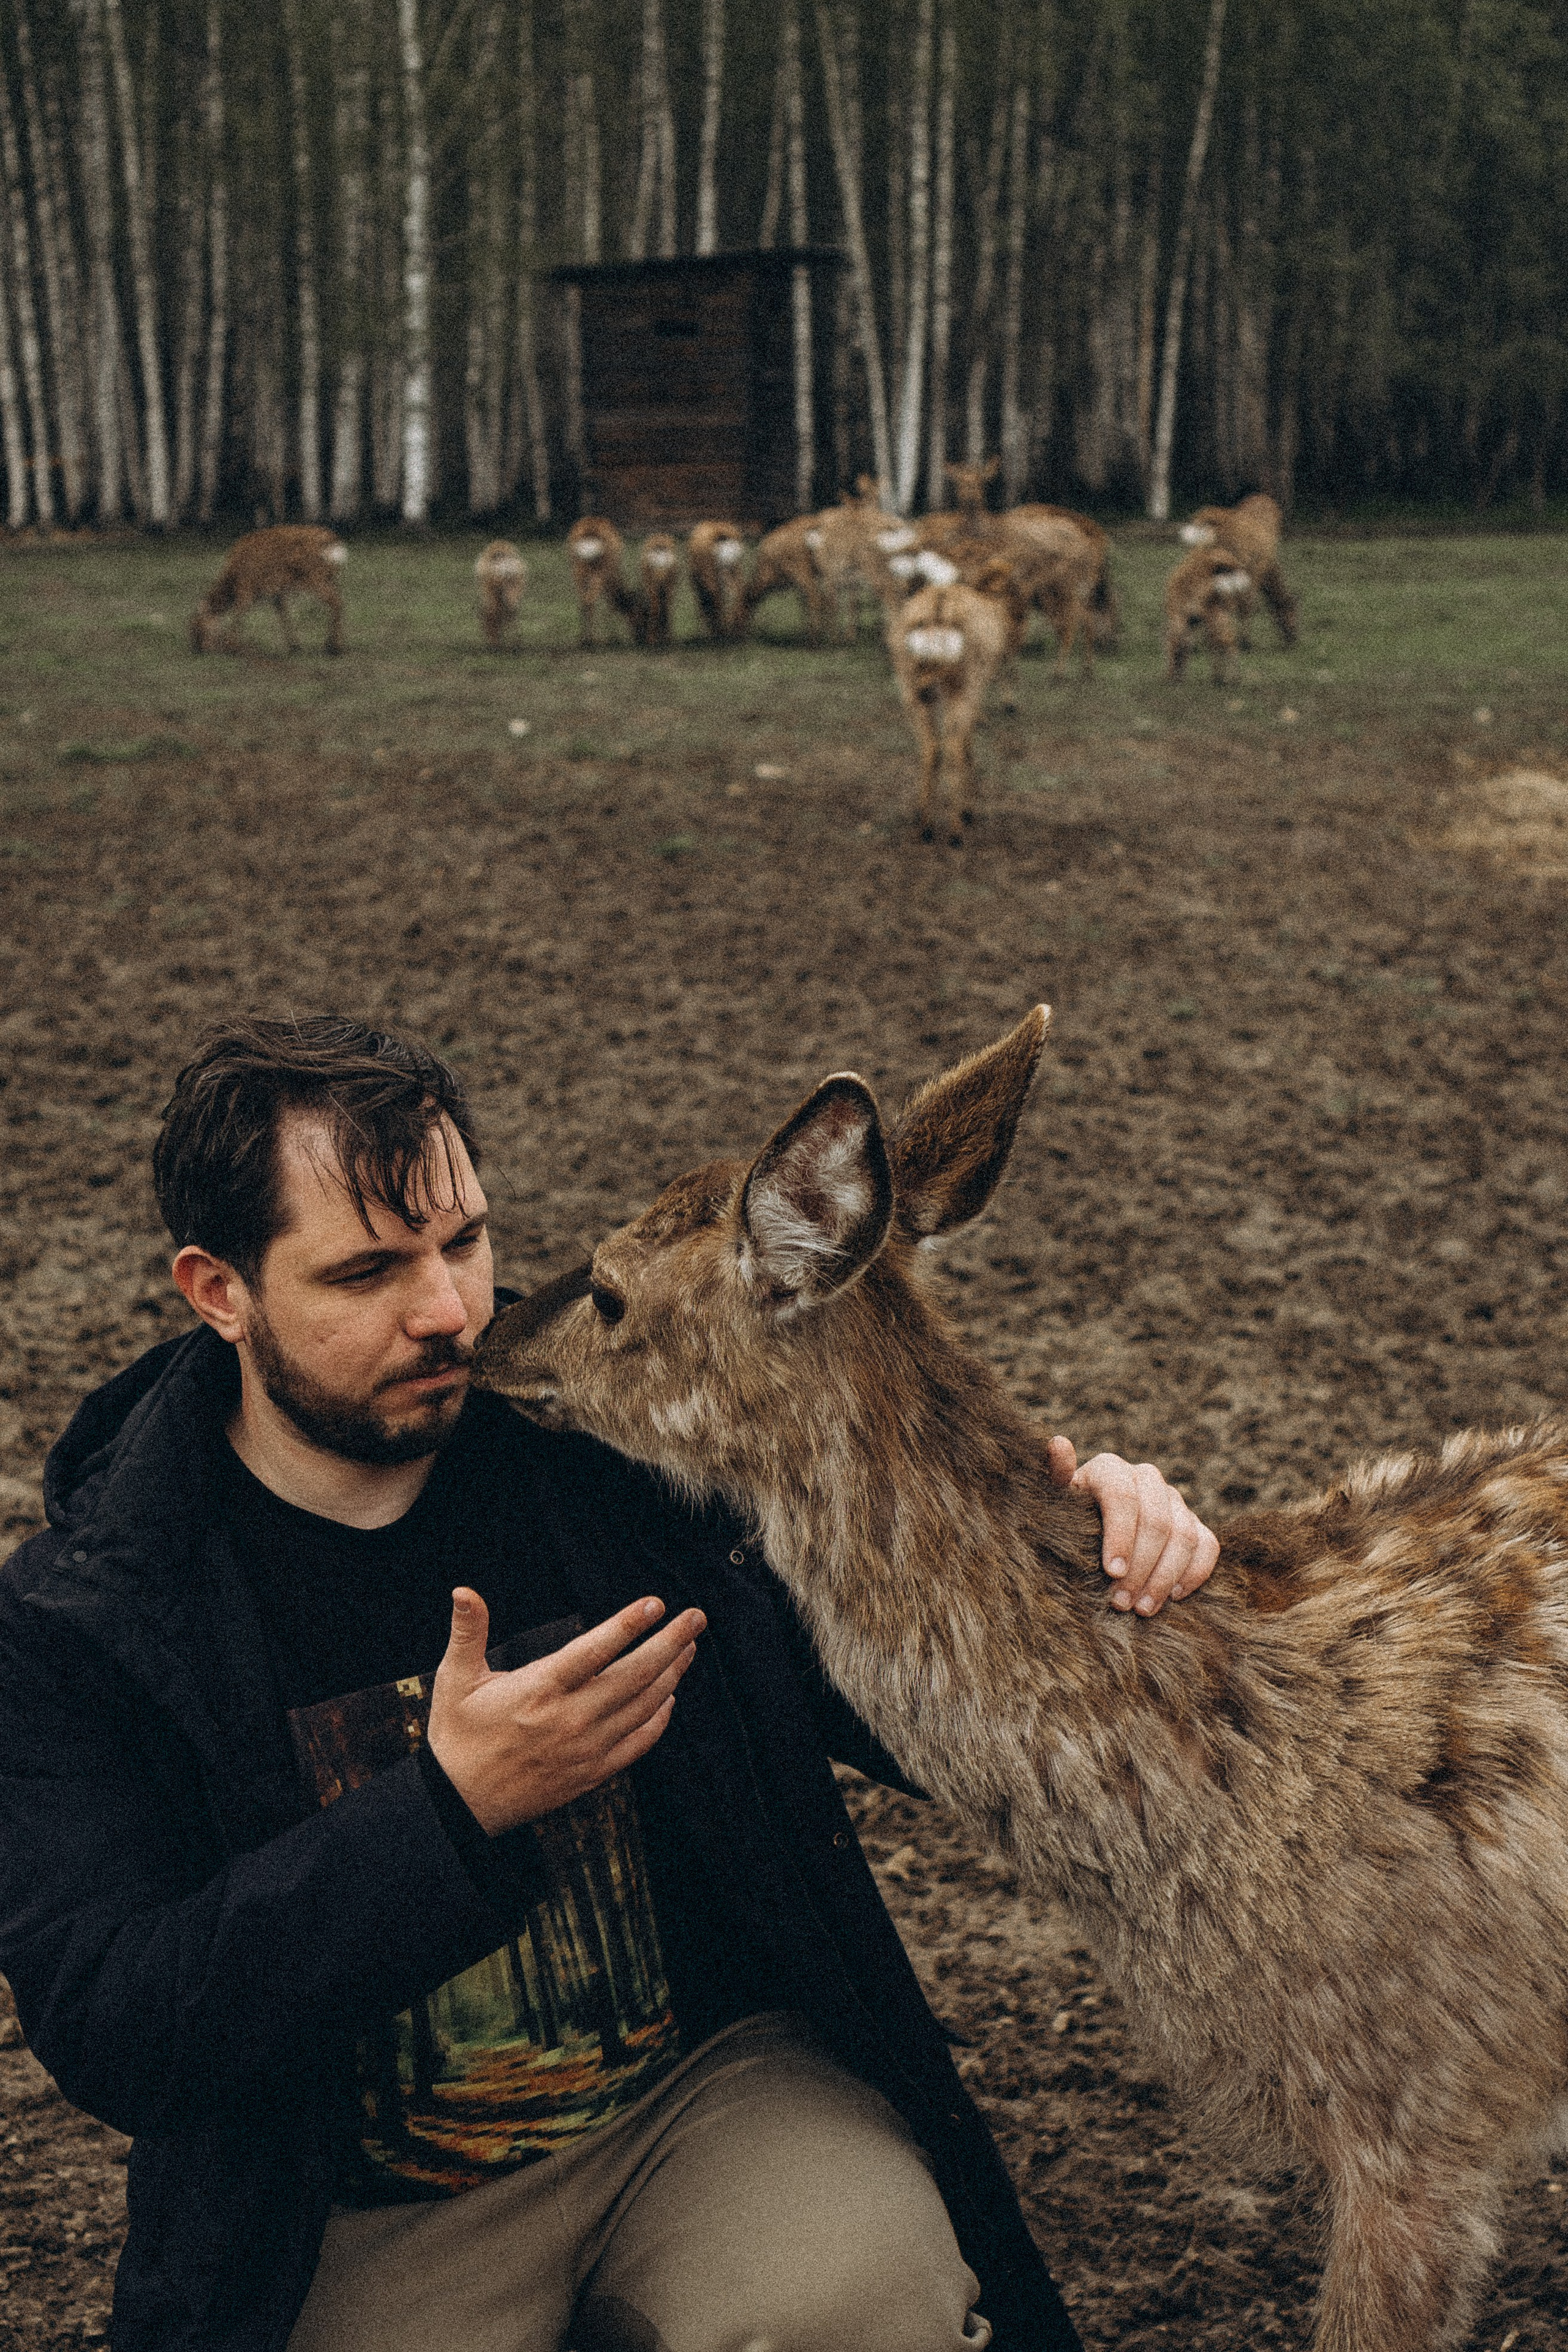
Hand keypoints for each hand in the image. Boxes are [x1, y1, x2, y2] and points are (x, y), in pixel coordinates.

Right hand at [427, 1588, 705, 1834]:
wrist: (460, 1806)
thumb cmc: (457, 1736)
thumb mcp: (454, 1680)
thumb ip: (467, 1632)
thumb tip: (463, 1590)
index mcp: (538, 1690)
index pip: (593, 1651)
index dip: (627, 1625)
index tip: (656, 1603)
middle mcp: (569, 1719)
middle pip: (634, 1675)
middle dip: (670, 1643)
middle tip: (696, 1618)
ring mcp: (585, 1749)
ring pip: (643, 1707)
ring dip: (671, 1674)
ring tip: (689, 1648)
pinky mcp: (592, 1773)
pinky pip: (638, 1744)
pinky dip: (659, 1720)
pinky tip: (670, 1699)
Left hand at [1047, 1437, 1218, 1615]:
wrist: (1088, 1531)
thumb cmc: (1066, 1518)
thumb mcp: (1054, 1502)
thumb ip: (1054, 1478)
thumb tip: (1059, 1444)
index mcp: (1110, 1469)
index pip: (1123, 1496)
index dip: (1121, 1535)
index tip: (1113, 1572)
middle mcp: (1146, 1478)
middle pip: (1157, 1521)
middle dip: (1141, 1566)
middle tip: (1121, 1603)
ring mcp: (1173, 1500)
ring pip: (1184, 1535)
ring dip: (1164, 1577)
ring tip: (1142, 1609)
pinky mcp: (1193, 1523)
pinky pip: (1208, 1545)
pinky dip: (1195, 1573)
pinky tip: (1174, 1597)